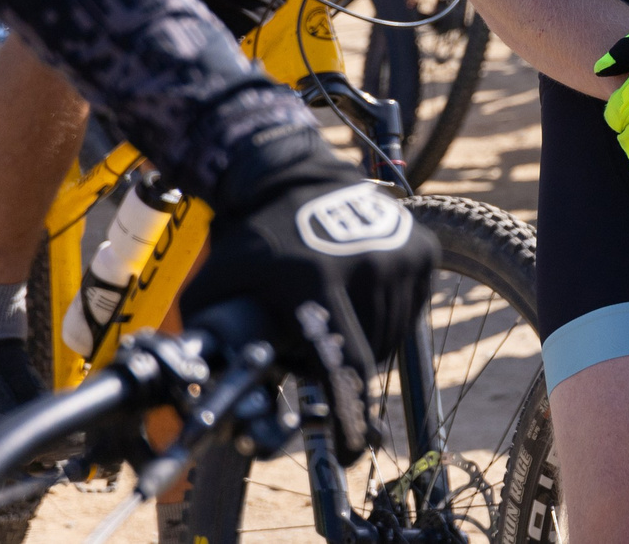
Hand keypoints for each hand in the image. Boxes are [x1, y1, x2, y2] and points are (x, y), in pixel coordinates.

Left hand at [181, 126, 437, 464]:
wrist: (292, 175)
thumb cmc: (247, 240)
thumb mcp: (219, 287)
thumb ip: (216, 338)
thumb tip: (206, 395)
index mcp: (318, 283)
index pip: (345, 366)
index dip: (349, 417)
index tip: (351, 452)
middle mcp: (369, 267)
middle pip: (370, 356)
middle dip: (344, 365)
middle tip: (316, 347)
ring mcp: (400, 256)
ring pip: (392, 336)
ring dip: (366, 340)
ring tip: (333, 315)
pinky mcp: (422, 249)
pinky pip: (411, 310)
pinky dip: (387, 314)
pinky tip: (358, 293)